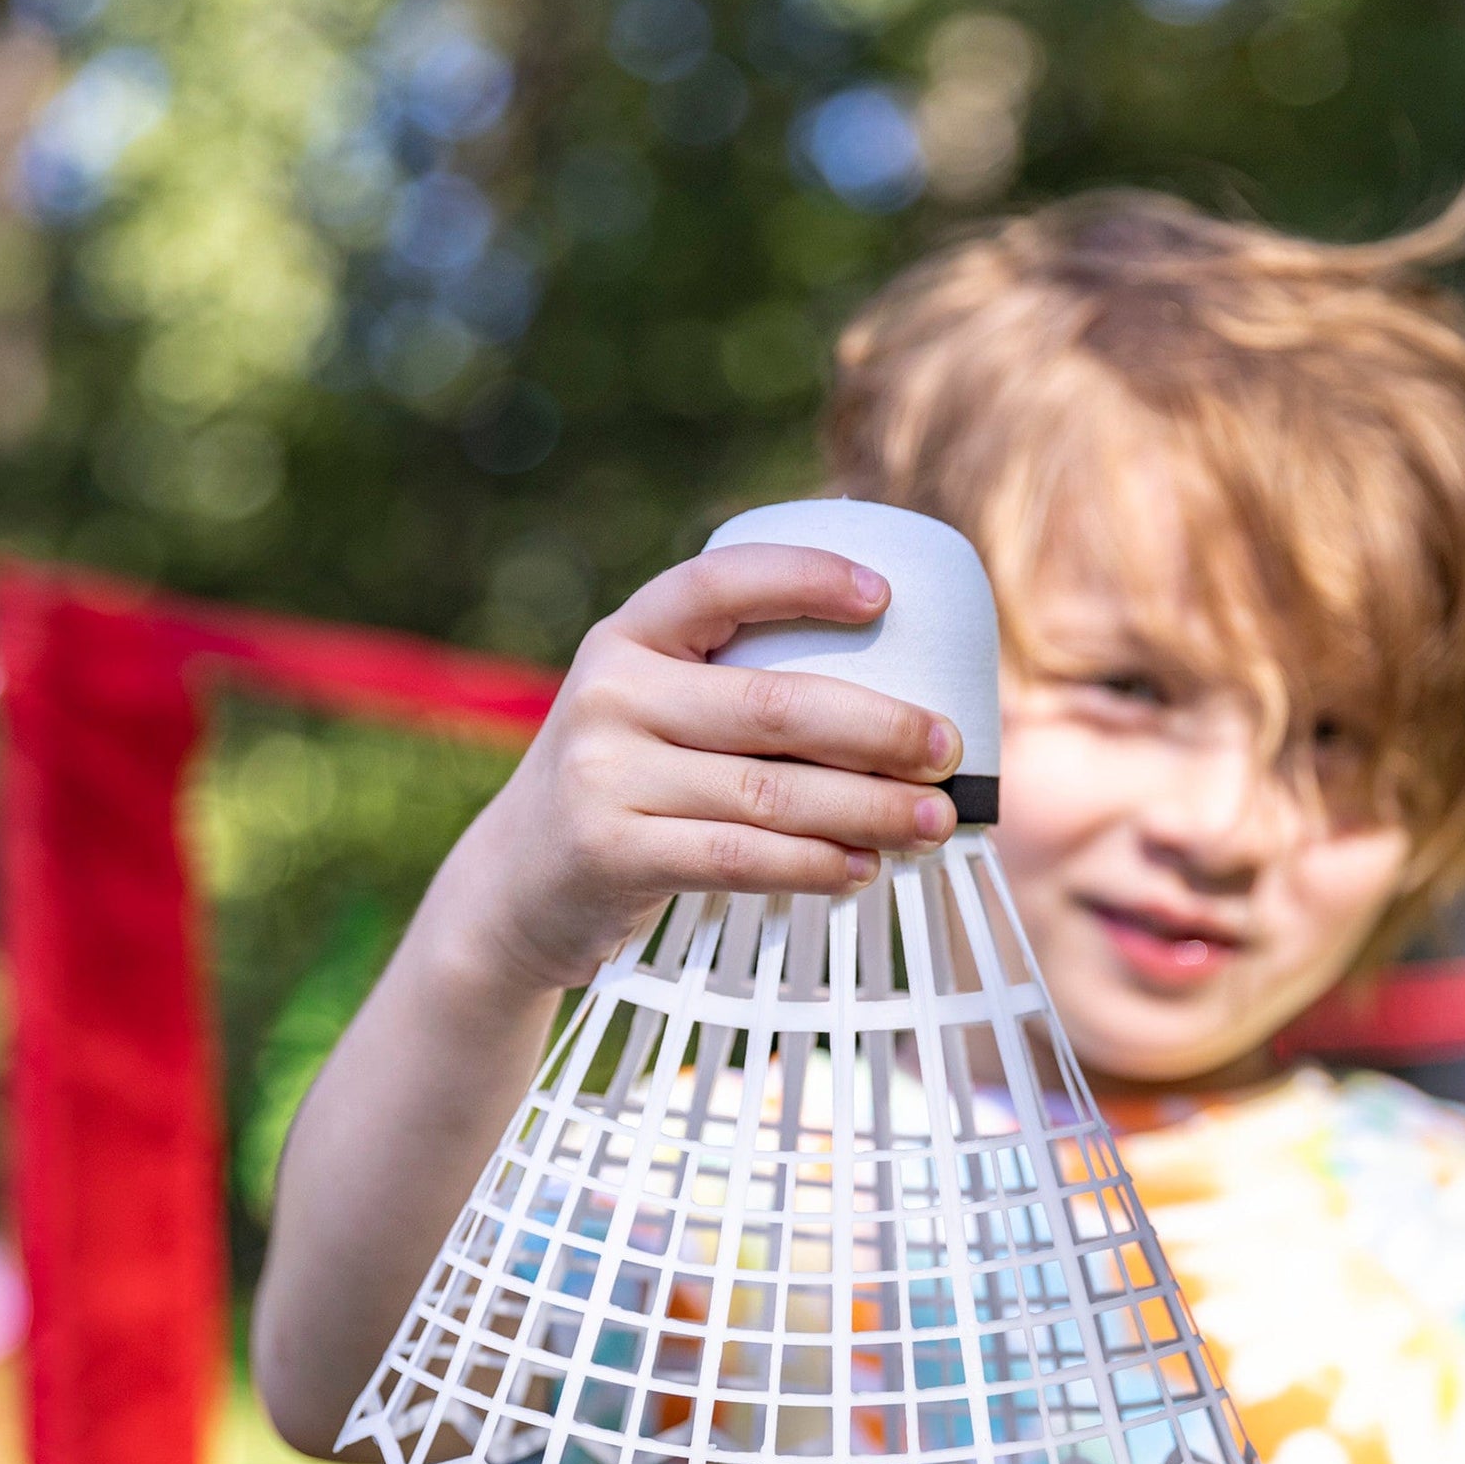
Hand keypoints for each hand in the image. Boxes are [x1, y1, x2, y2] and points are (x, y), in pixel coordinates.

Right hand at [449, 542, 963, 993]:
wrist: (515, 885)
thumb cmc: (624, 787)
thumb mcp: (651, 711)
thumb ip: (733, 688)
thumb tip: (896, 678)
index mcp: (628, 635)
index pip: (722, 578)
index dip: (807, 578)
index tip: (886, 598)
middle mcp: (611, 692)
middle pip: (776, 703)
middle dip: (880, 728)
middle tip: (949, 749)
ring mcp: (604, 773)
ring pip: (770, 791)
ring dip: (868, 808)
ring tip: (933, 823)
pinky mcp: (610, 851)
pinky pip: (737, 856)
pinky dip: (813, 863)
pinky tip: (862, 867)